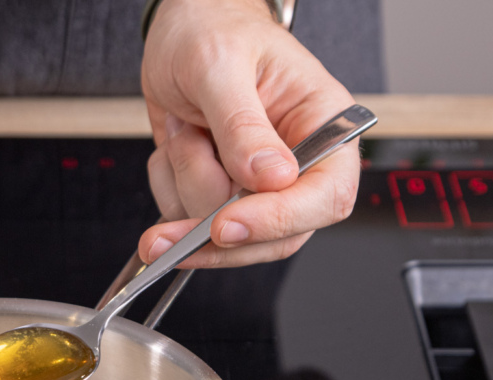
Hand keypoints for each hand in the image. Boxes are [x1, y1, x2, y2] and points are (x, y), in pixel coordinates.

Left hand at [138, 0, 360, 267]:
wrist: (181, 31)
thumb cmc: (213, 30)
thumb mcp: (220, 65)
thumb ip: (243, 124)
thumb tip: (272, 176)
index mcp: (325, 126)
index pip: (325, 197)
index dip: (277, 220)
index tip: (226, 224)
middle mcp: (298, 164)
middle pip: (274, 236)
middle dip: (213, 226)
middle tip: (166, 227)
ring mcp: (257, 186)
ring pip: (225, 235)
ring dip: (185, 186)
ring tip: (186, 131)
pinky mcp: (220, 195)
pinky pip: (190, 221)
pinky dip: (169, 188)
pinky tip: (177, 146)